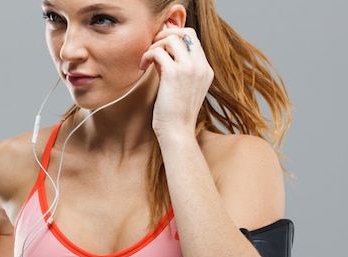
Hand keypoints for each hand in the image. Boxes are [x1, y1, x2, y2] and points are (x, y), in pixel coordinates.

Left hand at [139, 23, 213, 141]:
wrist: (177, 132)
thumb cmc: (175, 115)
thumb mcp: (182, 88)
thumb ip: (177, 68)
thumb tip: (161, 52)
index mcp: (205, 70)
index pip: (193, 39)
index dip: (174, 37)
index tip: (160, 46)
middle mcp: (200, 66)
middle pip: (185, 32)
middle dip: (165, 35)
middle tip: (152, 47)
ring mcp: (189, 69)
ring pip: (171, 39)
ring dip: (155, 45)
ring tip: (146, 59)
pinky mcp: (174, 73)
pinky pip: (158, 51)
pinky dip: (147, 55)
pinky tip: (142, 66)